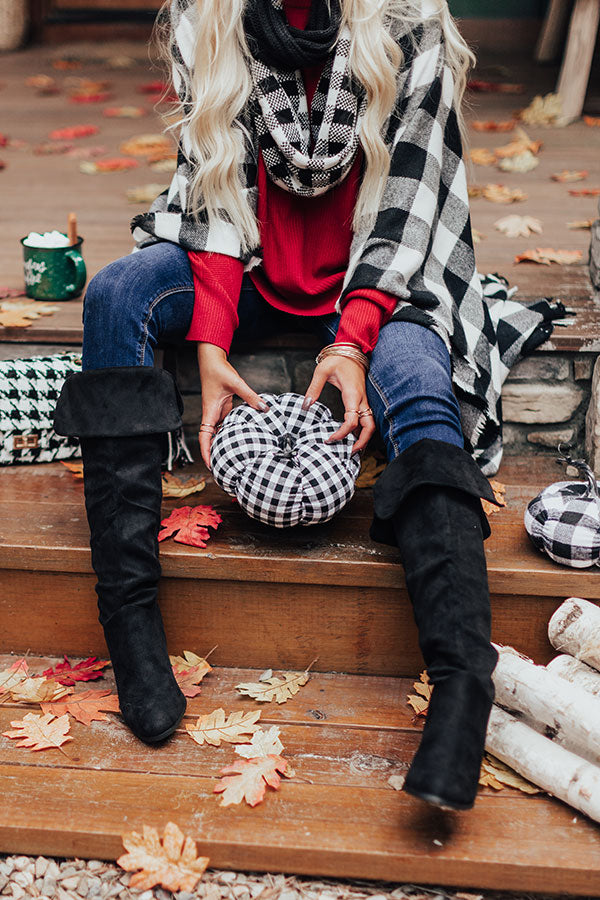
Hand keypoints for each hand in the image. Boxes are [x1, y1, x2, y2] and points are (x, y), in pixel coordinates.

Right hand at [197, 342, 267, 468]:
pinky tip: (242, 438)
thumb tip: (265, 408)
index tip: (210, 465)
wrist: (212, 359)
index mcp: (209, 411)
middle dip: (215, 454)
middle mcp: (212, 414)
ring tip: (234, 459)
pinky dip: (231, 433)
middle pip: (211, 439)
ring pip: (219, 433)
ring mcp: (217, 412)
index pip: (204, 437)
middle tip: (224, 469)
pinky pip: (226, 424)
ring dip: (223, 445)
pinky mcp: (223, 408)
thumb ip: (250, 396)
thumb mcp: (236, 383)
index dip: (206, 452)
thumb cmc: (218, 370)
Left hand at [302, 354, 374, 453]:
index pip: (352, 420)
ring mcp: (363, 400)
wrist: (351, 350)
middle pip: (369, 426)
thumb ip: (314, 388)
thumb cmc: (338, 359)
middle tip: (349, 453)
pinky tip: (352, 437)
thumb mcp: (322, 370)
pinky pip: (366, 419)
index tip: (330, 439)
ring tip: (352, 449)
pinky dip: (362, 430)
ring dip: (364, 438)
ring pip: (370, 424)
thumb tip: (306, 405)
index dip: (343, 433)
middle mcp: (361, 399)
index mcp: (352, 394)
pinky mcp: (362, 400)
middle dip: (362, 442)